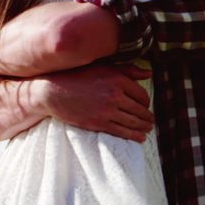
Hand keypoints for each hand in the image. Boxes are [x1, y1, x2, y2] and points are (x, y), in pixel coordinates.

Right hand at [39, 64, 154, 141]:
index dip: (146, 102)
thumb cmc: (78, 76)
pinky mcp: (99, 123)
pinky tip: (140, 137)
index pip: (142, 94)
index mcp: (118, 79)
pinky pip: (122, 131)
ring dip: (144, 127)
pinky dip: (134, 136)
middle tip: (151, 121)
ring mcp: (107, 110)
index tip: (145, 106)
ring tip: (147, 129)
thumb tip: (149, 73)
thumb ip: (128, 70)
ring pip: (133, 122)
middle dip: (147, 117)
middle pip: (140, 110)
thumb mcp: (104, 67)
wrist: (54, 91)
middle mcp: (115, 95)